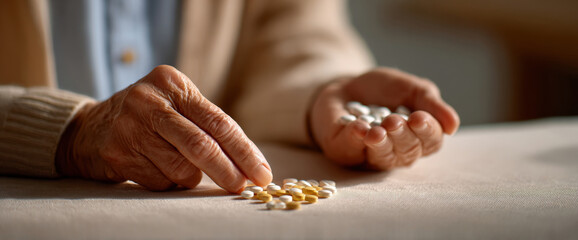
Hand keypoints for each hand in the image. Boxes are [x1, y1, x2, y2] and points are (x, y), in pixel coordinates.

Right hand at [56, 65, 271, 191]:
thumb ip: (208, 126)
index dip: (244, 151)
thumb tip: (250, 164)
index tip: (262, 172)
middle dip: (229, 171)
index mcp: (173, 83)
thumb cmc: (148, 119)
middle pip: (202, 145)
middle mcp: (150, 100)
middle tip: (243, 187)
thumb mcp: (176, 106)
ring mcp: (130, 127)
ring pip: (182, 169)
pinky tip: (155, 169)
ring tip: (180, 167)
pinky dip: (168, 183)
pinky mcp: (117, 153)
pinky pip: (160, 181)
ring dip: (191, 178)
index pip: (219, 122)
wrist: (89, 128)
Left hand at [309, 67, 459, 169]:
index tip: (419, 118)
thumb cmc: (384, 90)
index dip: (427, 132)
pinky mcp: (344, 151)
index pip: (431, 142)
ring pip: (382, 157)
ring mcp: (370, 155)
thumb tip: (453, 125)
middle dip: (402, 136)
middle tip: (394, 120)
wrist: (346, 84)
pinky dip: (355, 139)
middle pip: (408, 152)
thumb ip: (431, 104)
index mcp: (418, 138)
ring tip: (378, 129)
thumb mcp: (412, 89)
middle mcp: (397, 152)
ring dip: (381, 143)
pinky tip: (358, 128)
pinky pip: (351, 151)